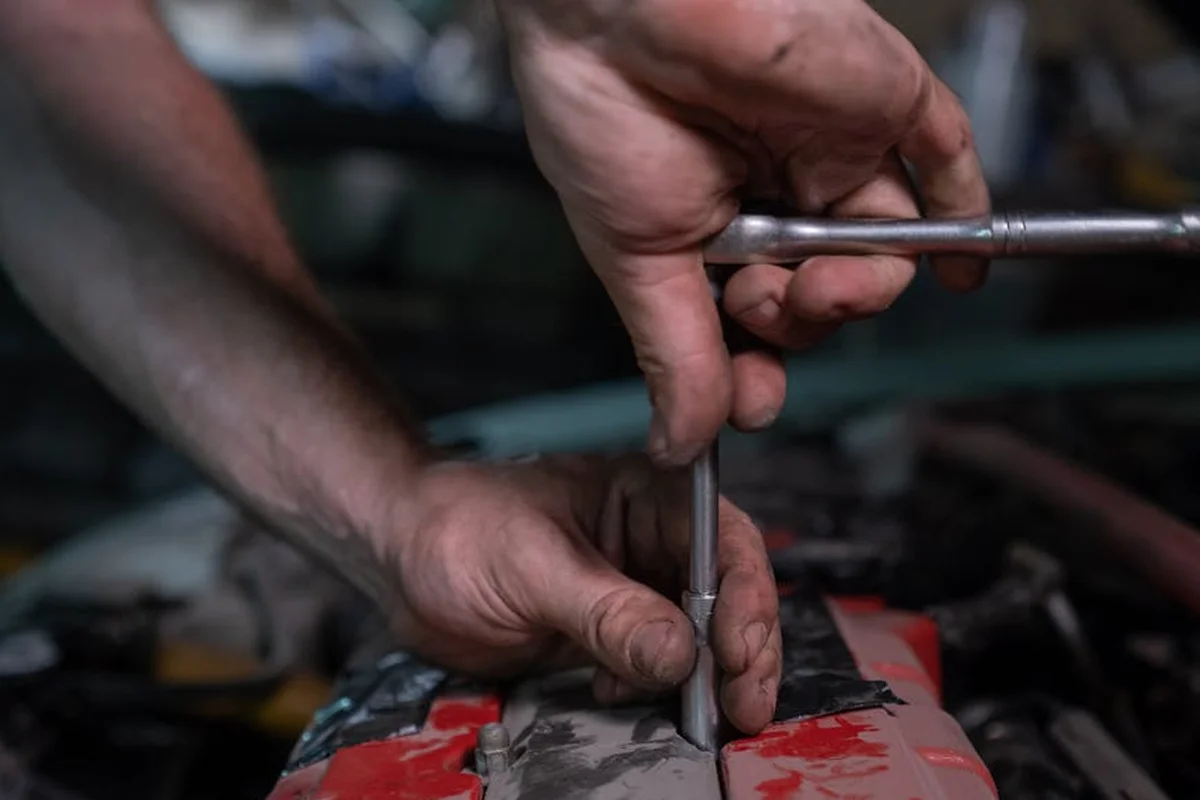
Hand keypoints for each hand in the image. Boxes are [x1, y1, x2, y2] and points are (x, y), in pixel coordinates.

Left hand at [374, 454, 780, 733]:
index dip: (744, 600)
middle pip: (727, 597)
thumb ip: (605, 610)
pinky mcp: (609, 637)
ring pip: (698, 640)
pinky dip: (654, 691)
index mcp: (647, 495)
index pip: (724, 542)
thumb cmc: (457, 526)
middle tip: (742, 706)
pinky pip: (654, 669)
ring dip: (702, 680)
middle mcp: (652, 542)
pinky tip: (615, 692)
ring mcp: (633, 593)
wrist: (400, 557)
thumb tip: (679, 653)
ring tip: (693, 711)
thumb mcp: (532, 564)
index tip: (738, 656)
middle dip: (740, 652)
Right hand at [499, 0, 989, 464]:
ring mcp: (831, 147)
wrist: (614, 6)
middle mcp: (775, 189)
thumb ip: (677, 354)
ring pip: (882, 251)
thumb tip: (681, 442)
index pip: (758, 319)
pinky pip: (945, 166)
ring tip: (818, 284)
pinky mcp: (880, 100)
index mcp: (711, 223)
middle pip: (823, 292)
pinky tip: (965, 267)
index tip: (749, 402)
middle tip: (759, 312)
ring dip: (857, 293)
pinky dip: (963, 223)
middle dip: (797, 324)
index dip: (758, 368)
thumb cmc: (599, 107)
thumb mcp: (635, 258)